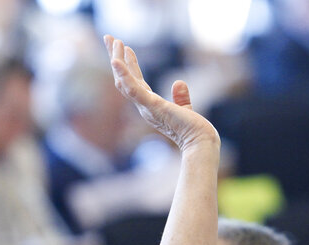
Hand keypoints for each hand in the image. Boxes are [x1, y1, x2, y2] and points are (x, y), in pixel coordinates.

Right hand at [104, 35, 218, 153]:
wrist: (200, 142)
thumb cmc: (193, 130)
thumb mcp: (185, 109)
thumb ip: (180, 97)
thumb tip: (178, 82)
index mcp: (150, 106)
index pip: (135, 82)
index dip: (129, 65)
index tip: (125, 47)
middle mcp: (143, 107)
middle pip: (123, 79)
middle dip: (115, 57)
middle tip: (108, 37)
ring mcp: (145, 107)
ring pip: (124, 81)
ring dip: (117, 60)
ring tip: (113, 40)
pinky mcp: (152, 106)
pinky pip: (133, 89)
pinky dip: (124, 74)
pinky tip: (116, 60)